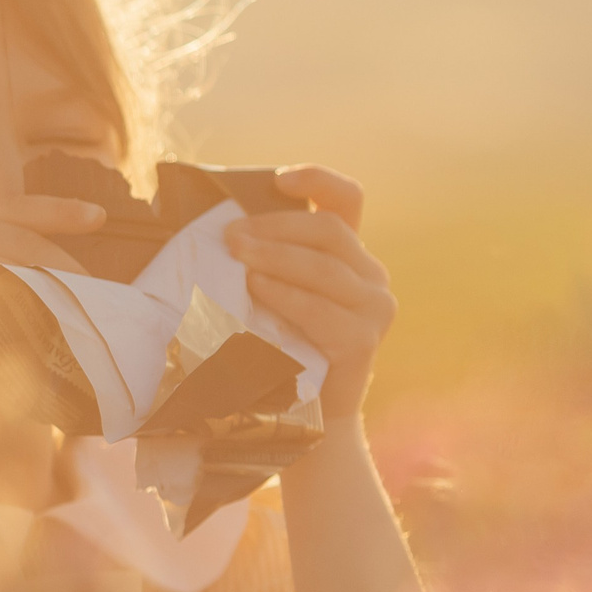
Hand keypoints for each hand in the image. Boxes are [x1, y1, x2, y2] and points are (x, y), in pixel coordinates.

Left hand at [223, 165, 395, 420]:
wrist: (304, 412)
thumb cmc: (277, 344)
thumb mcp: (270, 291)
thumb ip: (262, 258)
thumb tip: (217, 227)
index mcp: (348, 254)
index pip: (347, 200)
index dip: (318, 180)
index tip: (280, 179)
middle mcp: (370, 274)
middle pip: (329, 230)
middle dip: (275, 227)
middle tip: (230, 236)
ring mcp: (374, 307)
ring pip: (324, 267)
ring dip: (275, 257)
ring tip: (237, 256)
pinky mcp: (363, 340)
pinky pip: (321, 309)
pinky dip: (286, 296)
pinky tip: (257, 290)